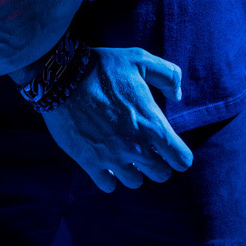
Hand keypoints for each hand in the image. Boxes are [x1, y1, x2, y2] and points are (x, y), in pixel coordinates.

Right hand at [40, 46, 192, 192]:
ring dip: (132, 169)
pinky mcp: (90, 163)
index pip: (181, 159)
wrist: (64, 76)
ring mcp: (112, 158)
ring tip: (123, 151)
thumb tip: (177, 96)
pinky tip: (105, 160)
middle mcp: (136, 147)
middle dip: (157, 163)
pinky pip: (108, 185)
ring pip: (135, 182)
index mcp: (151, 123)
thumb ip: (168, 75)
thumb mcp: (141, 60)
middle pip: (161, 175)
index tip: (169, 147)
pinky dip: (109, 176)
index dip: (178, 154)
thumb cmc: (104, 66)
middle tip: (145, 148)